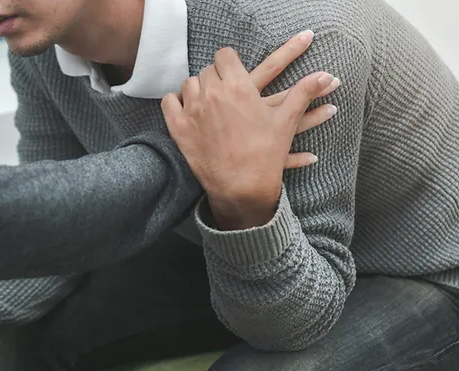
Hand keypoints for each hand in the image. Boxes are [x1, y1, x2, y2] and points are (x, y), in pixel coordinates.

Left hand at [161, 32, 338, 229]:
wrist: (241, 187)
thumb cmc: (266, 155)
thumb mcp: (286, 121)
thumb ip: (304, 92)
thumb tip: (328, 74)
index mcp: (239, 87)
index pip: (226, 56)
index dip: (230, 62)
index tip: (234, 70)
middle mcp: (213, 94)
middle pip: (208, 70)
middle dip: (217, 76)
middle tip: (224, 87)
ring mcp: (192, 110)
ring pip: (189, 84)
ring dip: (198, 88)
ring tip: (207, 99)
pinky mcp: (178, 128)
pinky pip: (169, 102)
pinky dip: (175, 102)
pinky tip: (184, 107)